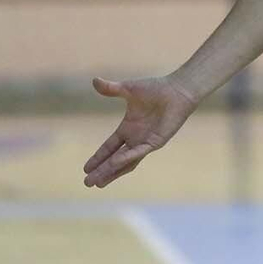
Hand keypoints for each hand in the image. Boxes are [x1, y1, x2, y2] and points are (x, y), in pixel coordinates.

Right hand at [82, 76, 199, 187]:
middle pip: (114, 160)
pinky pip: (137, 153)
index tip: (85, 168)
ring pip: (125, 162)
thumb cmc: (156, 88)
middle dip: (101, 171)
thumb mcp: (128, 89)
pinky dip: (125, 159)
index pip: (109, 147)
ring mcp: (145, 142)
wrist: (177, 90)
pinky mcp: (155, 142)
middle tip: (87, 183)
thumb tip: (94, 80)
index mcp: (128, 128)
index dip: (98, 158)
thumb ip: (111, 89)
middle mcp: (135, 138)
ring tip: (97, 183)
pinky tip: (113, 164)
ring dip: (111, 172)